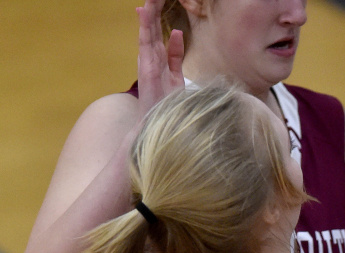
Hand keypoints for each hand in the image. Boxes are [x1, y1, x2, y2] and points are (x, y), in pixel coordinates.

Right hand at [136, 0, 184, 114]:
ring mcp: (147, 63)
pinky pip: (145, 44)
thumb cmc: (166, 105)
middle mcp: (150, 58)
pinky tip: (144, 11)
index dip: (157, 14)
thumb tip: (179, 34)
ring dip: (148, 13)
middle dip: (152, 9)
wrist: (159, 127)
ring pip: (147, 32)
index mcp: (159, 59)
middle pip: (151, 28)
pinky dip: (144, 27)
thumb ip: (176, 55)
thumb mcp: (176, 76)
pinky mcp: (147, 68)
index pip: (157, 32)